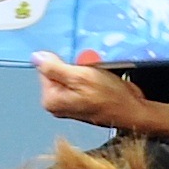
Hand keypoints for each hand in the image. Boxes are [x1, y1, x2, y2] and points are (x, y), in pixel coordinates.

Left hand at [33, 52, 161, 137]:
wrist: (133, 110)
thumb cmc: (110, 97)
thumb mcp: (80, 77)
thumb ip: (55, 68)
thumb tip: (36, 58)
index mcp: (51, 100)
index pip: (45, 68)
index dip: (62, 61)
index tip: (78, 62)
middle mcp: (57, 103)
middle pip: (57, 71)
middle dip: (73, 64)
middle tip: (89, 66)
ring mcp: (69, 101)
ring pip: (70, 73)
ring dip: (82, 67)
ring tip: (96, 71)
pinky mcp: (81, 98)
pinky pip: (80, 78)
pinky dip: (88, 73)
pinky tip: (100, 76)